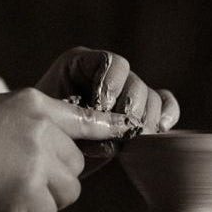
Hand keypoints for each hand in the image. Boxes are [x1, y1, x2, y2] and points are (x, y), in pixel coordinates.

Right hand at [0, 88, 129, 211]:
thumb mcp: (4, 108)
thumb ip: (37, 120)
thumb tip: (60, 140)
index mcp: (37, 106)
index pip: (85, 119)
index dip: (109, 128)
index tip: (129, 131)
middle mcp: (43, 131)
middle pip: (76, 163)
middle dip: (57, 174)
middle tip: (25, 176)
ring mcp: (36, 163)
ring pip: (68, 190)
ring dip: (47, 196)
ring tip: (15, 191)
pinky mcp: (27, 195)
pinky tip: (7, 204)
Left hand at [36, 47, 179, 133]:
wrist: (44, 149)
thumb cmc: (43, 132)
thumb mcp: (54, 122)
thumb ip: (81, 123)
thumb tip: (115, 140)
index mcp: (81, 64)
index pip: (111, 62)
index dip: (111, 85)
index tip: (98, 108)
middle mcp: (107, 74)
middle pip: (135, 81)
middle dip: (129, 109)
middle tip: (118, 131)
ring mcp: (126, 91)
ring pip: (152, 97)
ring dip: (145, 120)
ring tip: (130, 140)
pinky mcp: (140, 111)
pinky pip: (165, 105)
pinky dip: (167, 115)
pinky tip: (160, 129)